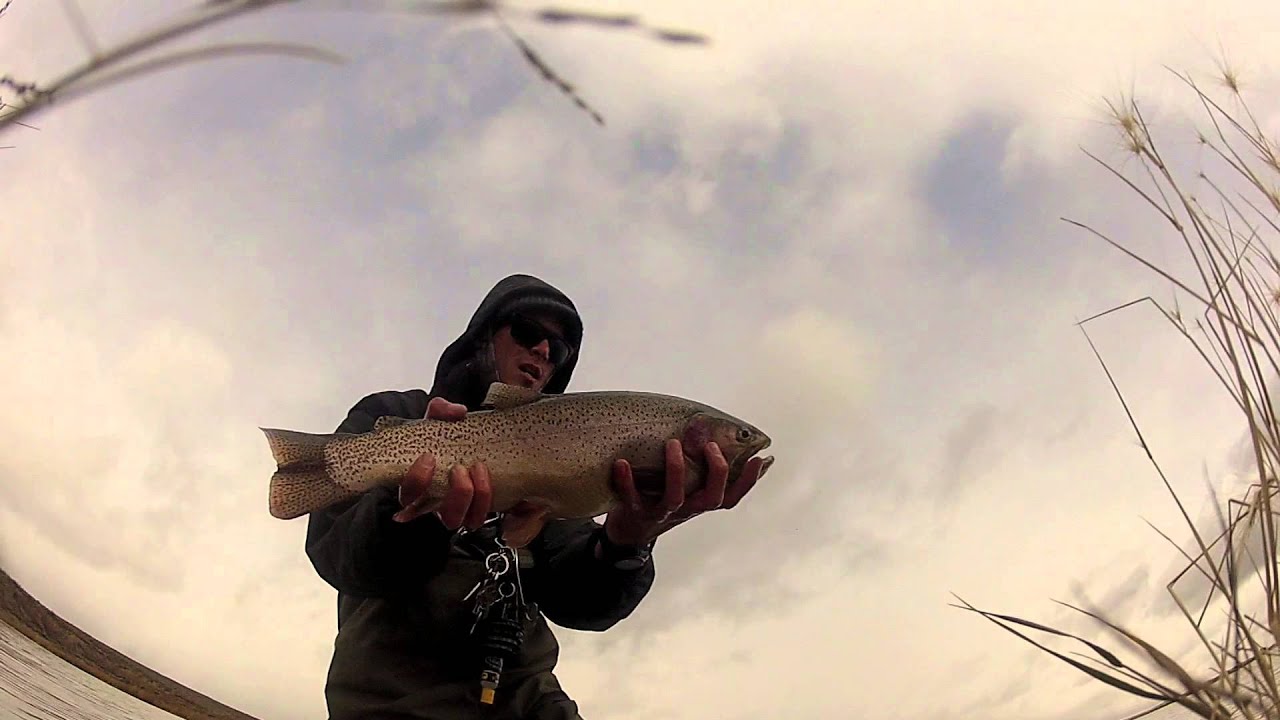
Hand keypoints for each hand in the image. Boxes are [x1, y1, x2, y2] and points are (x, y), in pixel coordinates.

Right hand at [392, 397, 492, 527]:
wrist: (464, 445)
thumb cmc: (443, 438)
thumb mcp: (438, 421)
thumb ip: (442, 411)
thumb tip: (457, 412)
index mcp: (419, 486)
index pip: (409, 496)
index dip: (416, 481)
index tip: (428, 457)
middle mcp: (436, 504)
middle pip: (444, 516)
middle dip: (455, 493)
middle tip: (460, 468)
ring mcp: (458, 510)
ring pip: (464, 520)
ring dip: (475, 498)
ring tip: (479, 469)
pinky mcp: (477, 509)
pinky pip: (482, 516)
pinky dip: (491, 502)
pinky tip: (496, 481)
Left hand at [603, 438, 769, 546]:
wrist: (630, 530)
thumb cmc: (662, 497)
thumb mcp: (687, 486)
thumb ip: (703, 467)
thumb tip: (724, 435)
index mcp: (701, 501)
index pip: (733, 496)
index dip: (750, 480)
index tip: (761, 458)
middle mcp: (688, 509)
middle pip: (712, 498)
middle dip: (717, 472)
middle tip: (711, 446)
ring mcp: (663, 513)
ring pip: (675, 498)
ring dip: (676, 470)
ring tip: (672, 444)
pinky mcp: (637, 515)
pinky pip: (633, 500)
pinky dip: (627, 482)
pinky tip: (622, 463)